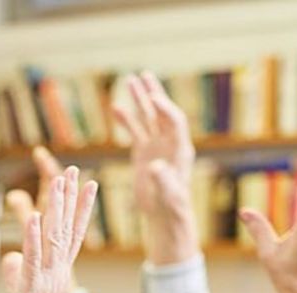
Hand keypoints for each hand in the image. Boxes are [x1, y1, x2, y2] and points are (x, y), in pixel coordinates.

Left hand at [4, 147, 72, 288]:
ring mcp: (45, 279)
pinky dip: (34, 238)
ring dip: (56, 209)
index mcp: (57, 272)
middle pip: (67, 228)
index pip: (74, 234)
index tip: (89, 183)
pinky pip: (33, 259)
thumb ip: (17, 271)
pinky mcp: (29, 288)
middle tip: (74, 170)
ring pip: (54, 238)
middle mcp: (56, 272)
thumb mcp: (20, 292)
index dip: (81, 209)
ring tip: (58, 182)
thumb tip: (11, 258)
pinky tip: (35, 218)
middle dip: (70, 198)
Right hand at [114, 72, 194, 223]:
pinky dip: (126, 119)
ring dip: (139, 100)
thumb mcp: (168, 193)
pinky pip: (135, 131)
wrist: (163, 213)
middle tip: (144, 75)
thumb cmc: (170, 205)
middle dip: (153, 93)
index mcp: (180, 148)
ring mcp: (156, 145)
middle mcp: (169, 142)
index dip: (165, 109)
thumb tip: (156, 166)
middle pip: (162, 112)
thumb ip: (163, 178)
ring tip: (129, 81)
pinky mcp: (143, 152)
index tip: (153, 98)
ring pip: (147, 117)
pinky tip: (116, 108)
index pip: (175, 121)